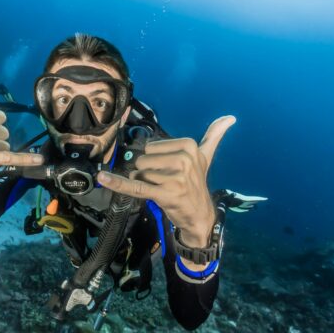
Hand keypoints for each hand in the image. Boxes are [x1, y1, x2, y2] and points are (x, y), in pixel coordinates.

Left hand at [97, 115, 235, 248]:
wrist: (200, 215)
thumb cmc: (196, 184)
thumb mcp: (206, 157)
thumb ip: (214, 136)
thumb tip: (230, 117)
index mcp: (189, 145)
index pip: (150, 147)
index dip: (154, 161)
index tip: (170, 171)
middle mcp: (183, 159)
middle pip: (142, 160)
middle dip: (147, 173)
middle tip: (165, 183)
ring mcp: (175, 177)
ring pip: (139, 173)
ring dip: (144, 183)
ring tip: (162, 190)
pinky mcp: (164, 193)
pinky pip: (135, 186)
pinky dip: (118, 183)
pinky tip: (103, 178)